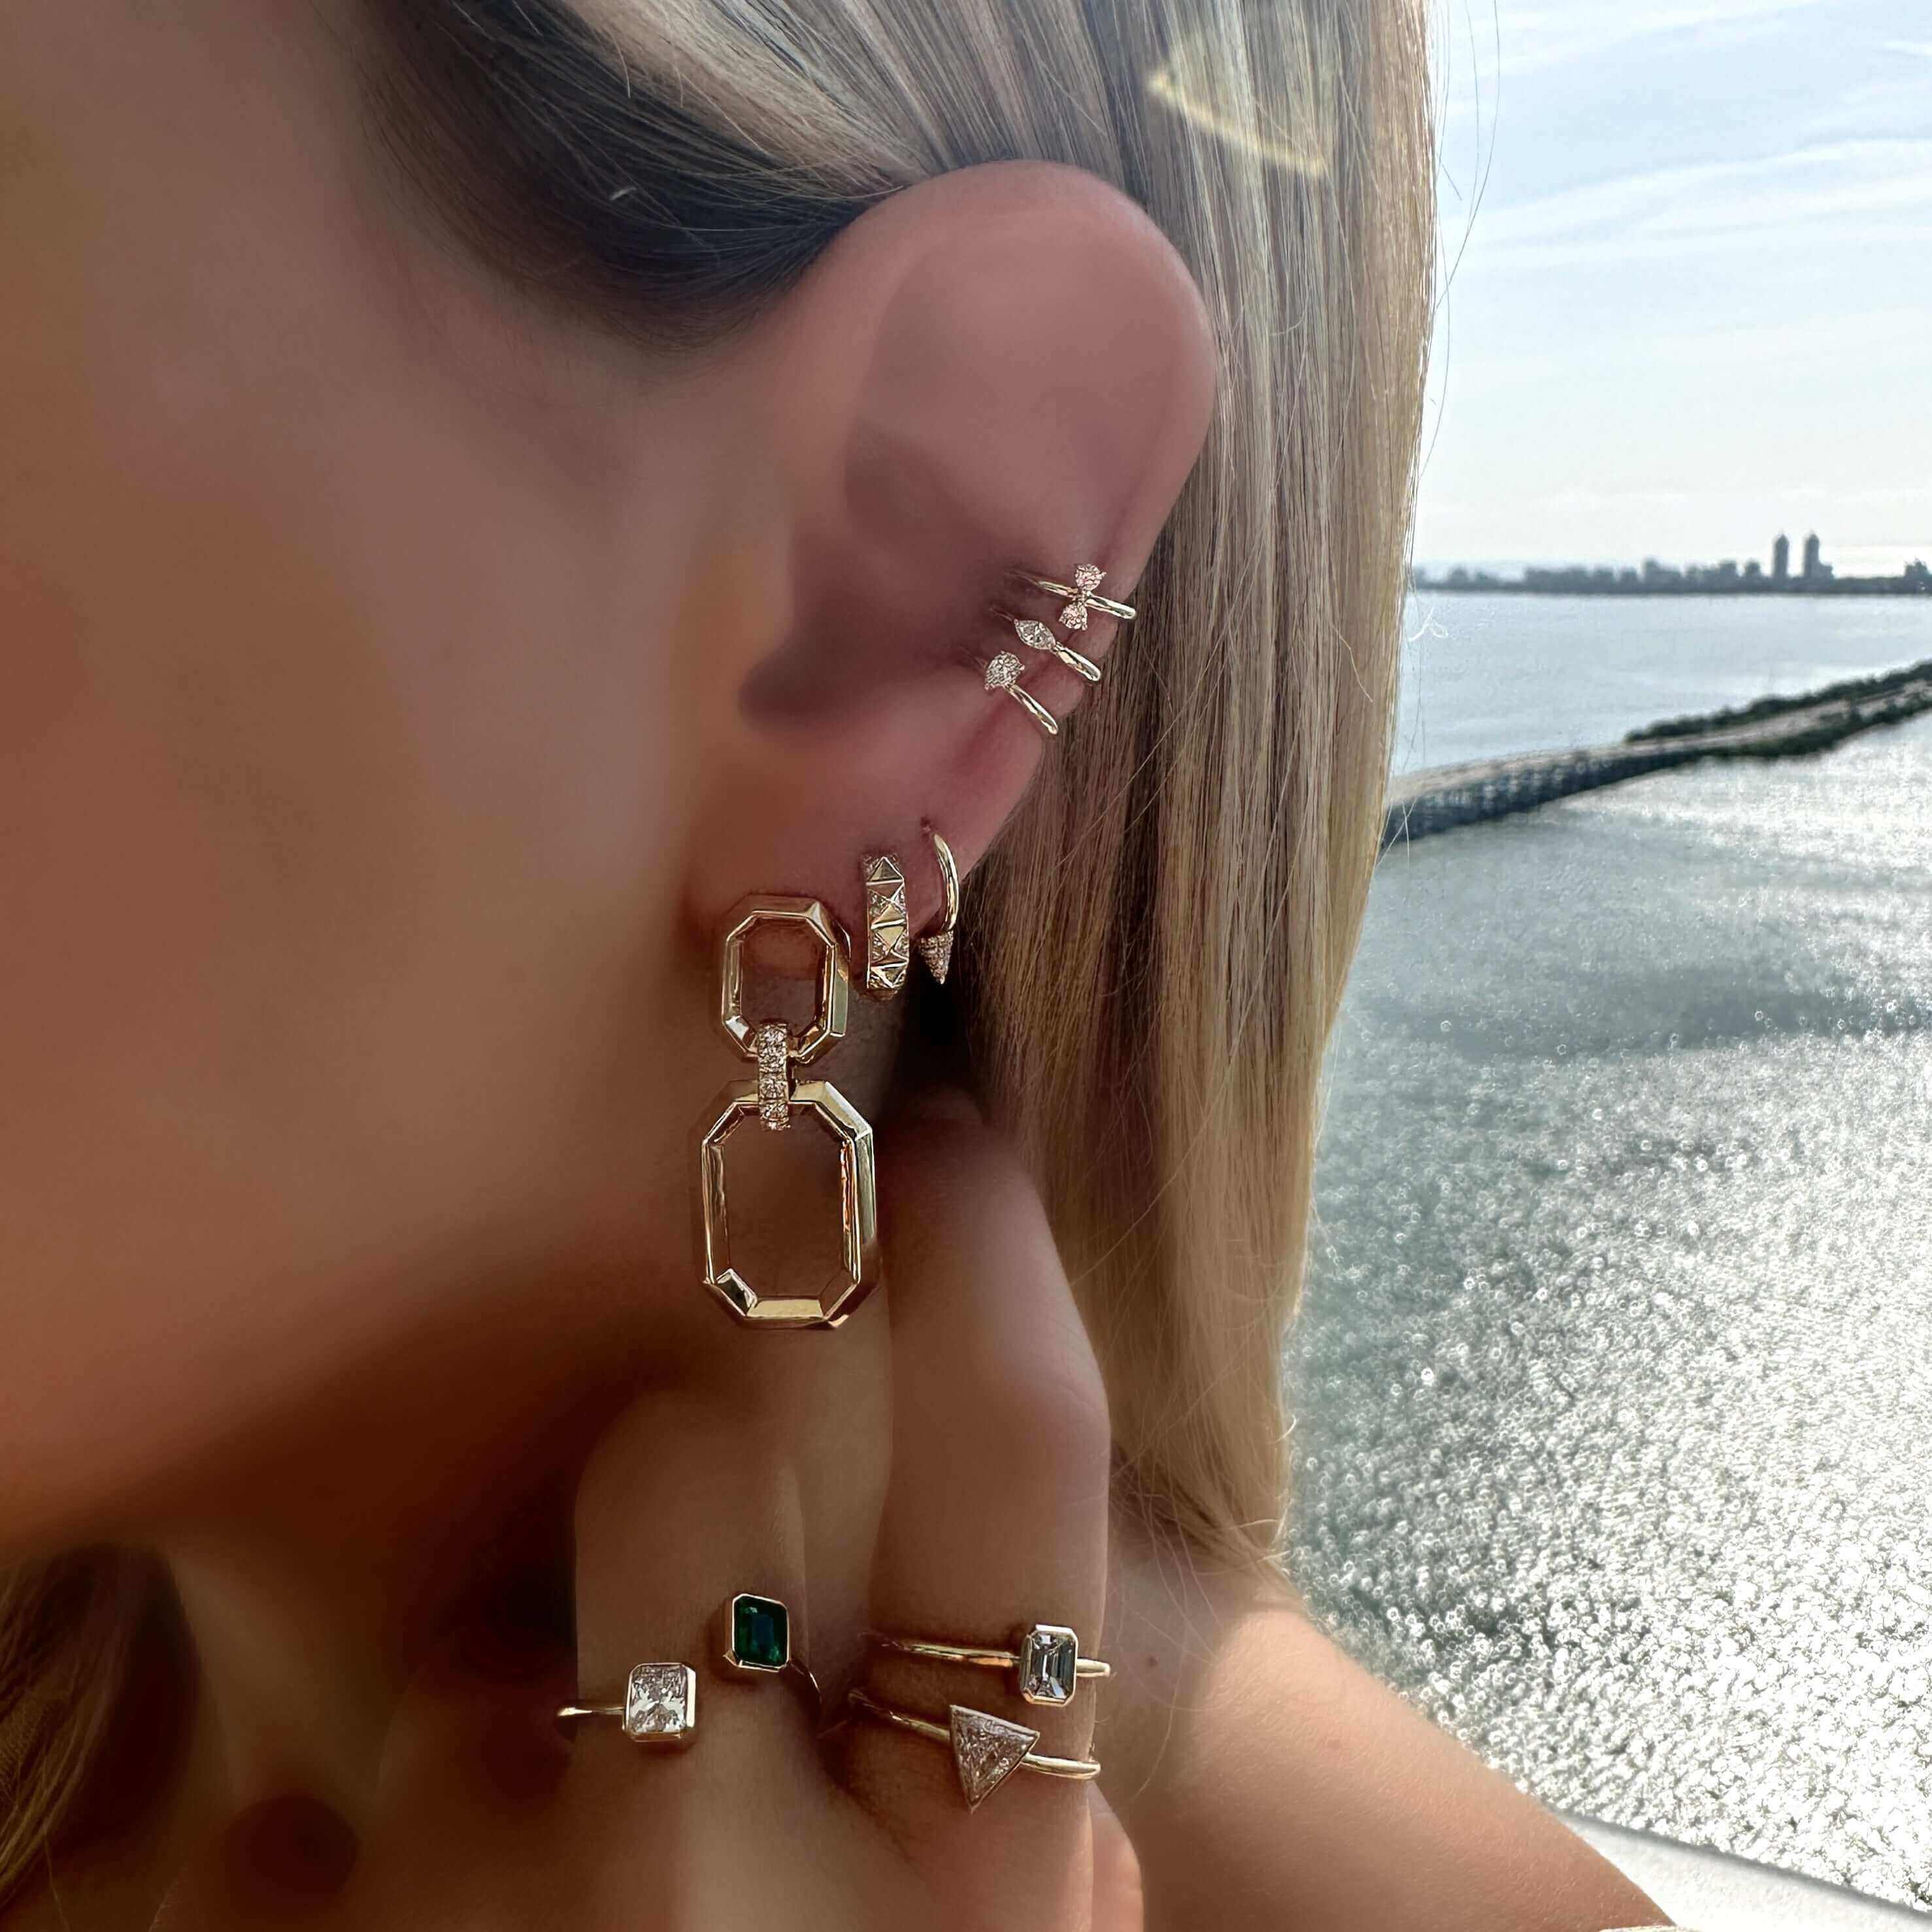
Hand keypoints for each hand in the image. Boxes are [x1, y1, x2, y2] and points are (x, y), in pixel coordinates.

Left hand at [164, 1102, 1139, 1929]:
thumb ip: (1029, 1858)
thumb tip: (1042, 1762)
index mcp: (986, 1857)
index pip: (1024, 1464)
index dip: (986, 1268)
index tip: (934, 1133)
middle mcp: (747, 1848)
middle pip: (688, 1466)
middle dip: (679, 1497)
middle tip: (689, 1622)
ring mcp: (513, 1892)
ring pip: (474, 1656)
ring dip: (509, 1741)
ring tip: (551, 1903)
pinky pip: (312, 1831)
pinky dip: (355, 1879)